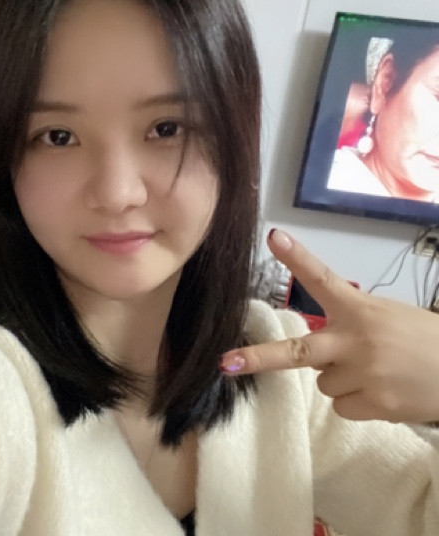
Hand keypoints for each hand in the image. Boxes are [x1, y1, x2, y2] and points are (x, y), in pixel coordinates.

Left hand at [220, 229, 438, 423]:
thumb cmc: (425, 341)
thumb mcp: (388, 318)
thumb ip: (351, 326)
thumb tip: (317, 354)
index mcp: (361, 308)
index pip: (323, 278)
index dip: (296, 259)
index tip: (273, 237)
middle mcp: (357, 339)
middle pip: (298, 351)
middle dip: (258, 358)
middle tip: (226, 363)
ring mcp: (365, 374)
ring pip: (325, 384)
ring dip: (343, 380)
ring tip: (379, 373)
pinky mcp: (376, 404)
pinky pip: (343, 407)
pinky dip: (359, 403)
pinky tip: (386, 392)